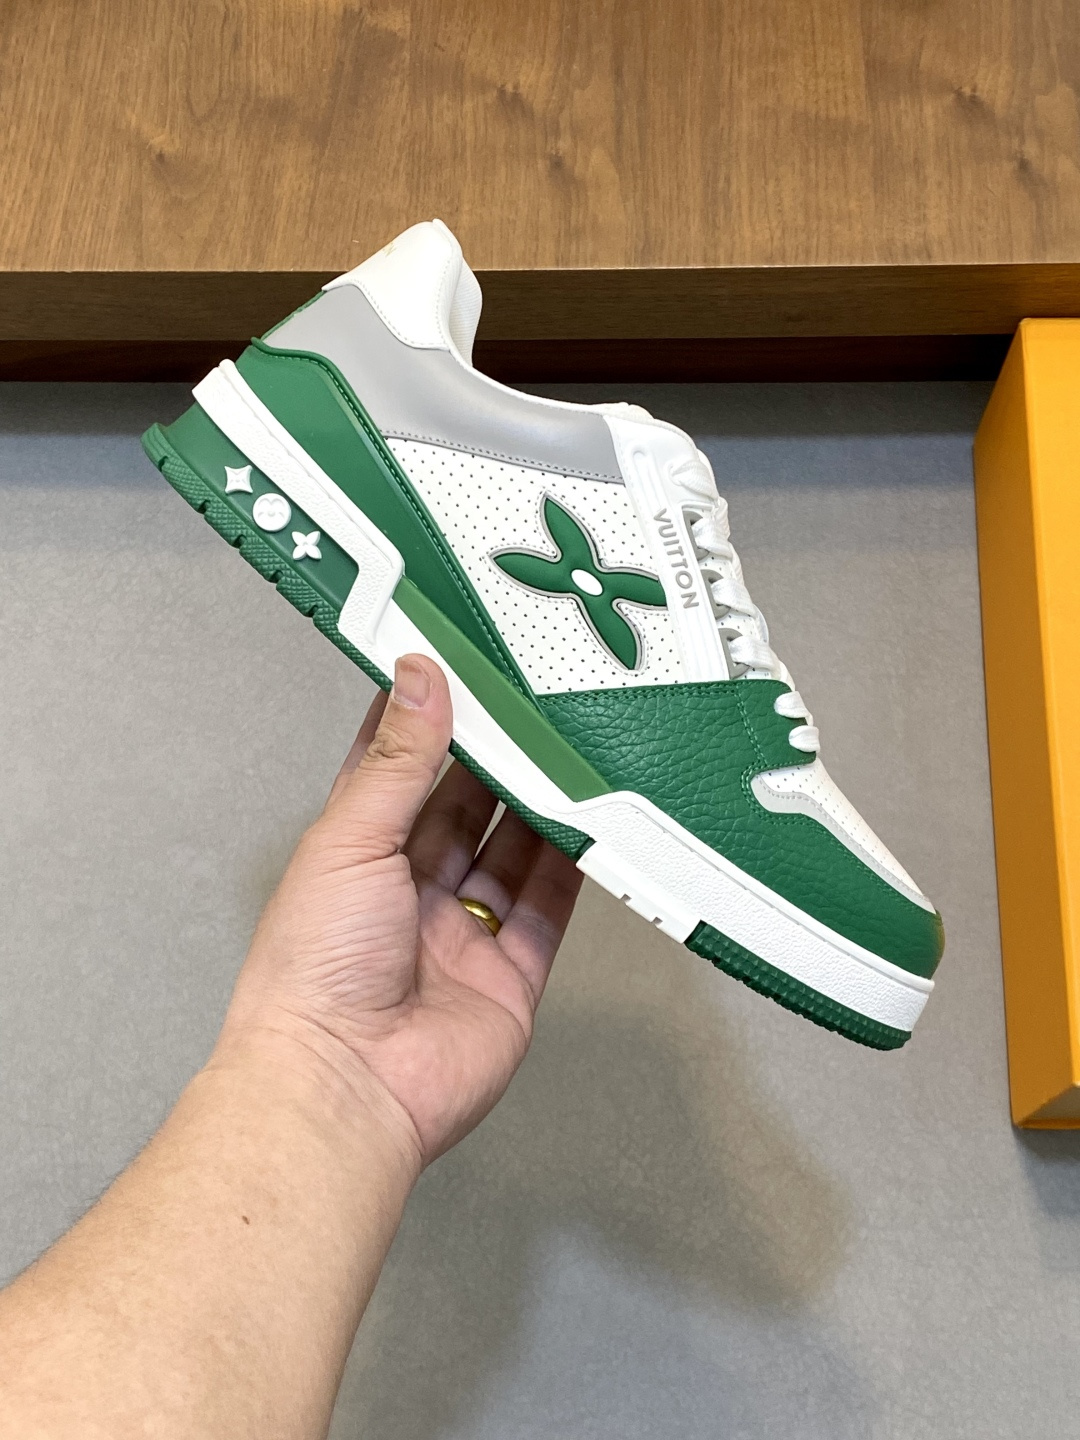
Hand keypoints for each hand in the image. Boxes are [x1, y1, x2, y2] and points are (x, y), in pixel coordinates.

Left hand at [219, 655, 582, 1168]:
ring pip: (512, 855)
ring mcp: (459, 936)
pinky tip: (592, 827)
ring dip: (541, 807)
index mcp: (352, 856)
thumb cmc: (314, 973)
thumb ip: (397, 760)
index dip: (424, 720)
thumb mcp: (350, 840)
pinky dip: (572, 870)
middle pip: (464, 809)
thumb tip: (417, 676)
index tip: (459, 669)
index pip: (392, 769)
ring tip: (574, 752)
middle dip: (498, 760)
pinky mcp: (507, 977)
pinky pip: (547, 912)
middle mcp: (406, 893)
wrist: (347, 1087)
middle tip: (536, 705)